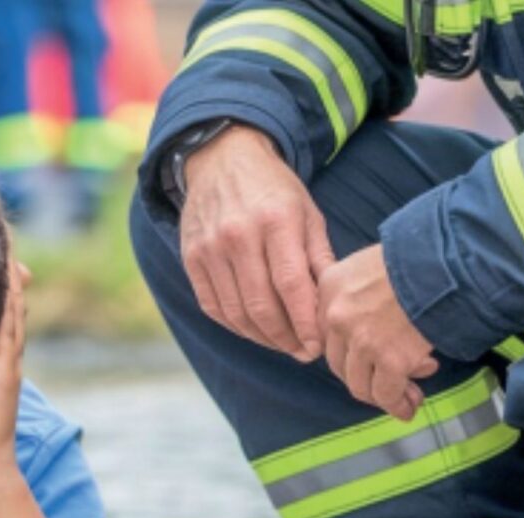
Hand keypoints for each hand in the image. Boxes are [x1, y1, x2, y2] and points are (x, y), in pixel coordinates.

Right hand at [180, 124, 334, 361]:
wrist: (221, 158)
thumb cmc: (274, 189)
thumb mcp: (307, 212)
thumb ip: (319, 258)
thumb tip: (332, 305)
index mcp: (275, 220)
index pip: (291, 285)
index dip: (306, 323)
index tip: (318, 346)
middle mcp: (238, 235)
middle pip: (261, 305)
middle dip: (286, 338)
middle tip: (303, 352)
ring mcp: (210, 248)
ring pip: (236, 312)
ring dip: (261, 337)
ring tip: (282, 344)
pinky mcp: (191, 258)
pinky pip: (212, 306)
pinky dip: (235, 325)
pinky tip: (254, 330)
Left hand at [318, 244, 437, 419]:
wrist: (448, 261)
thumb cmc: (417, 257)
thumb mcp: (369, 264)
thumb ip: (357, 293)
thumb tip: (372, 327)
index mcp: (329, 287)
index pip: (325, 332)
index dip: (348, 350)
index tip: (366, 359)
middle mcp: (337, 316)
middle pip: (339, 363)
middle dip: (364, 377)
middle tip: (387, 382)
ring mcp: (362, 340)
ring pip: (360, 384)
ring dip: (381, 395)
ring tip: (407, 396)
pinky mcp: (390, 359)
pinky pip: (386, 393)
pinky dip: (397, 404)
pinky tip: (409, 406)